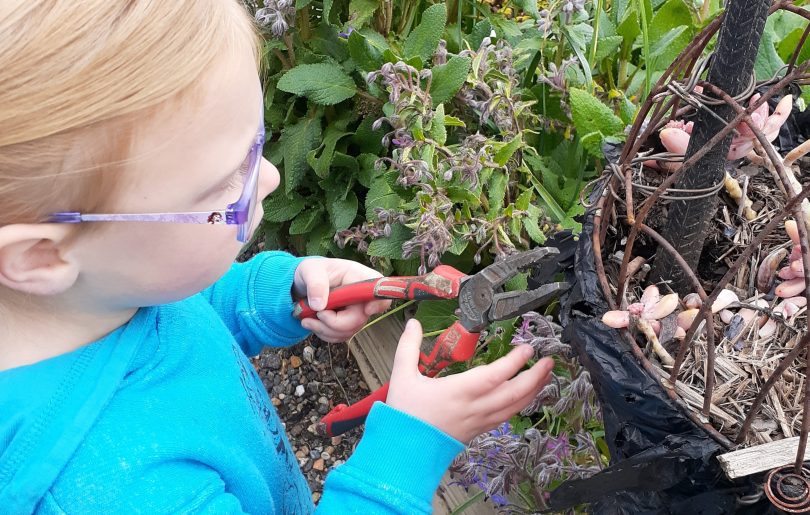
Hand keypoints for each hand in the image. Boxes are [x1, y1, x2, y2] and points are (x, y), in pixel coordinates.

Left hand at [293, 258, 390, 341]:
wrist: (303, 283)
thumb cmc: (310, 272)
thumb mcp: (309, 271)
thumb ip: (315, 284)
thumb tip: (320, 306)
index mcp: (357, 276)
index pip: (379, 289)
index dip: (379, 302)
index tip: (367, 310)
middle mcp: (360, 295)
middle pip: (360, 317)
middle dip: (335, 323)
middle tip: (316, 314)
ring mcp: (356, 311)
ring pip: (349, 331)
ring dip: (325, 330)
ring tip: (306, 320)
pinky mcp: (347, 322)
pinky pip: (341, 336)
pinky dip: (325, 334)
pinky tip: (312, 323)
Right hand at [386, 319, 553, 443]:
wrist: (405, 451)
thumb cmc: (405, 415)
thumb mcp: (402, 376)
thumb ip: (408, 346)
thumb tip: (413, 322)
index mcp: (458, 392)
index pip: (494, 375)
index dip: (514, 362)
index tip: (528, 349)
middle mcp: (474, 407)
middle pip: (514, 393)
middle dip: (536, 376)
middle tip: (549, 361)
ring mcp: (479, 420)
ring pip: (515, 406)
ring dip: (534, 390)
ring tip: (546, 375)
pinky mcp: (479, 429)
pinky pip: (507, 416)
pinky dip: (522, 404)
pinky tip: (527, 395)